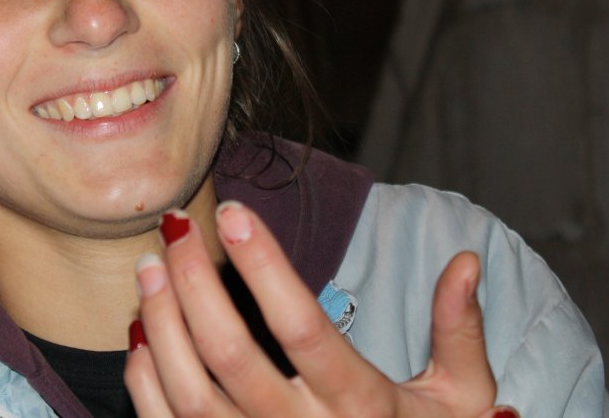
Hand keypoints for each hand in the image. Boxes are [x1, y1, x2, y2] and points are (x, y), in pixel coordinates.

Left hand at [124, 200, 517, 416]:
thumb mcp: (460, 401)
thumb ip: (459, 332)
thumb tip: (467, 261)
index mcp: (362, 406)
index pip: (302, 326)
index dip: (262, 265)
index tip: (231, 210)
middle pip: (230, 352)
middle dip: (193, 280)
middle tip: (174, 226)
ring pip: (189, 391)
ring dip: (160, 323)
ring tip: (149, 266)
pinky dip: (144, 379)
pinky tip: (140, 330)